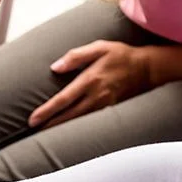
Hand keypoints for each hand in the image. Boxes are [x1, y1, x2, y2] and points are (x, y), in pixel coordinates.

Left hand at [29, 41, 154, 128]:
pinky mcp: (110, 110)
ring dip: (62, 129)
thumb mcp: (99, 47)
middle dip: (50, 125)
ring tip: (45, 134)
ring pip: (79, 122)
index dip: (47, 111)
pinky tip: (67, 131)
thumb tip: (55, 67)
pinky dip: (77, 128)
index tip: (32, 120)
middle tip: (33, 132)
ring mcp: (104, 106)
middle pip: (68, 116)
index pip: (63, 99)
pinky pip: (90, 122)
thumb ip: (75, 56)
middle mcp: (96, 96)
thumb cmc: (121, 55)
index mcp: (90, 80)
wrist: (148, 68)